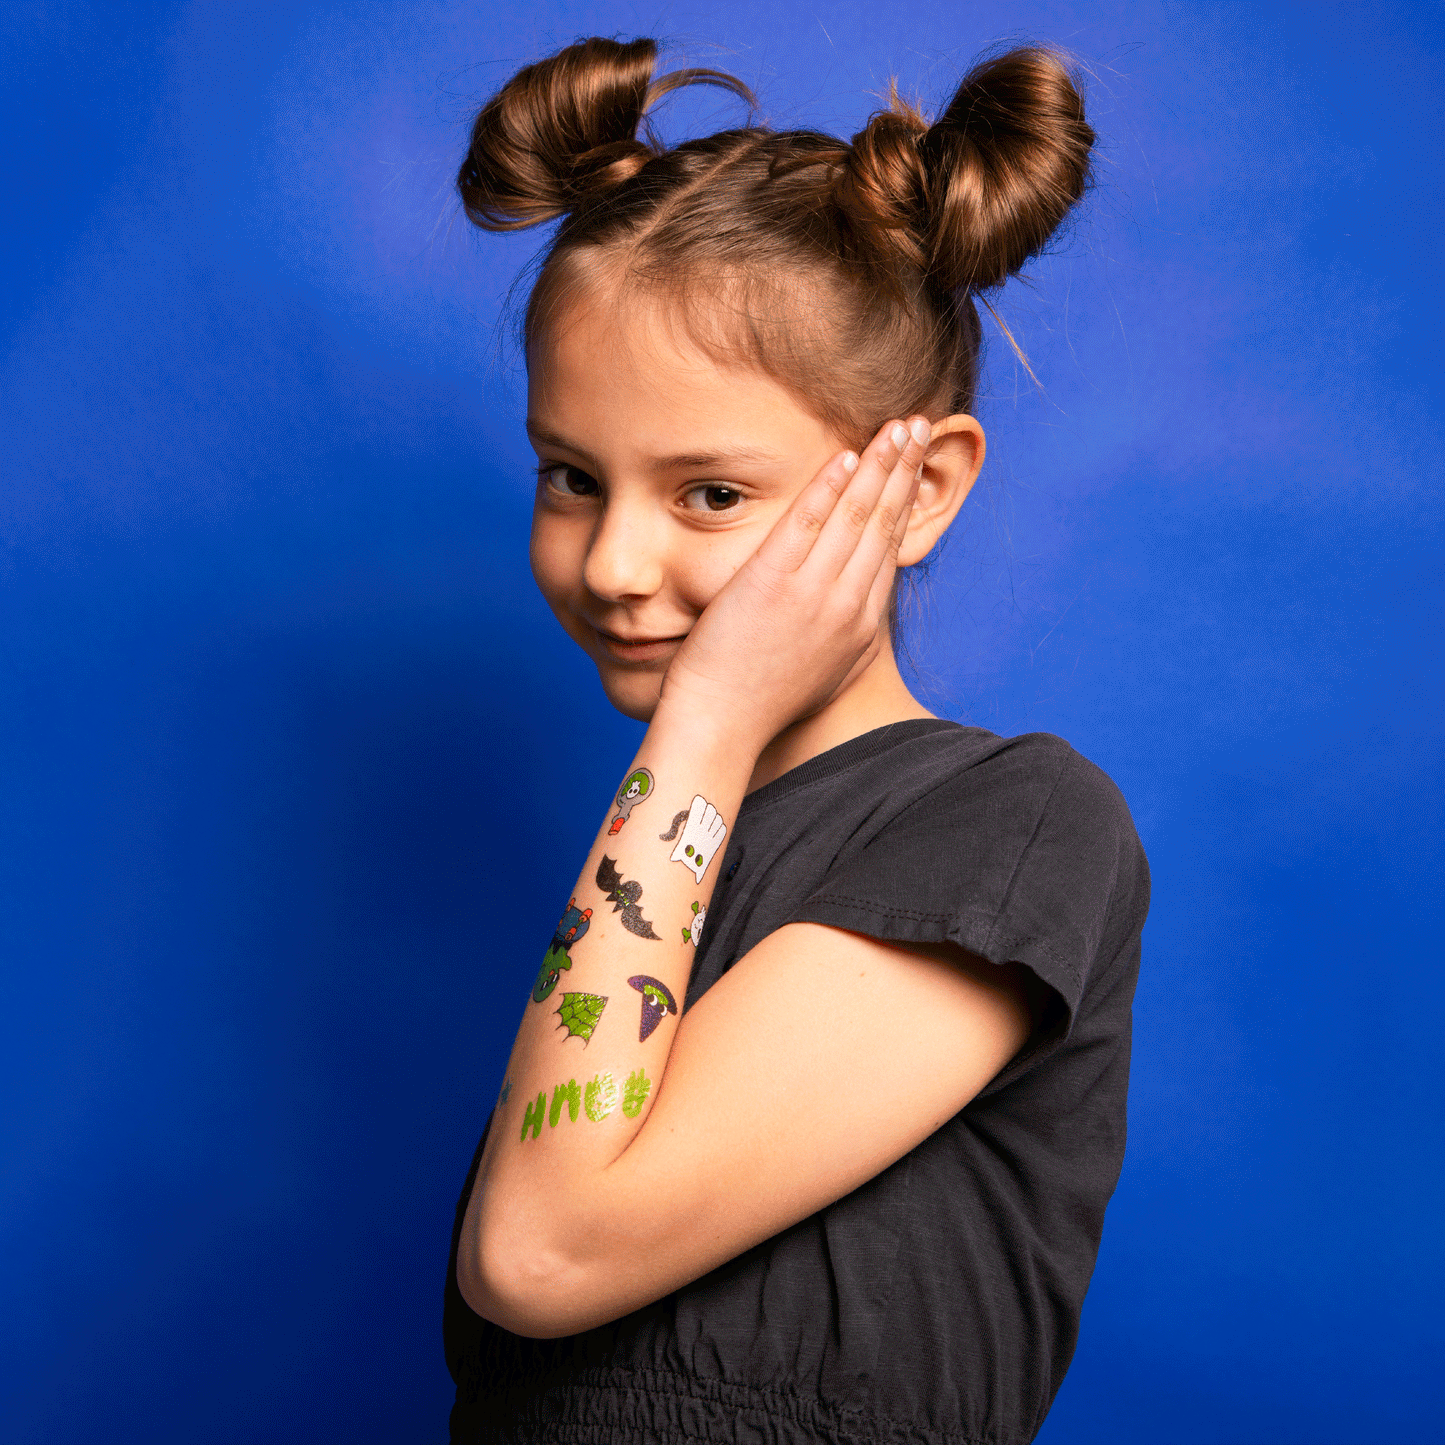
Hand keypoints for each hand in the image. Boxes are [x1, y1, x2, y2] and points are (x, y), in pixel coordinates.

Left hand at [657, 415, 930, 750]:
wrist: (722, 726)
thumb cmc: (760, 704)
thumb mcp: (824, 672)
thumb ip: (846, 635)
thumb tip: (860, 609)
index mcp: (859, 627)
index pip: (889, 549)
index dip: (906, 501)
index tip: (916, 465)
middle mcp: (846, 606)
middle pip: (885, 524)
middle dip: (906, 469)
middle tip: (923, 426)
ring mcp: (811, 593)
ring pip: (856, 515)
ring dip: (881, 465)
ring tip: (901, 426)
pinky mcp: (772, 583)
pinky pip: (807, 523)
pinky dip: (828, 486)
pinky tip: (847, 455)